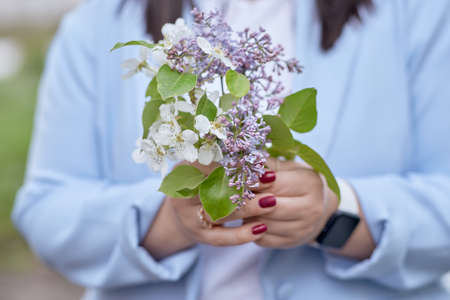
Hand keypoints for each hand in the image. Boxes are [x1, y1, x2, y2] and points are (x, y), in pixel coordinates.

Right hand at [142, 162, 267, 259]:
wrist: (185, 215)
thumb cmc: (205, 184)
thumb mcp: (209, 168)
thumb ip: (229, 162)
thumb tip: (260, 155)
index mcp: (185, 170)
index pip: (211, 163)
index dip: (235, 162)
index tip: (257, 159)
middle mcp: (183, 194)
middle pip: (215, 187)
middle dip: (244, 183)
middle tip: (271, 179)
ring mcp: (189, 218)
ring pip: (220, 213)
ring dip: (248, 208)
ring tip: (271, 202)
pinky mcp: (200, 236)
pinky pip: (222, 238)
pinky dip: (242, 234)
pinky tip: (262, 229)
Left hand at [243, 158, 338, 248]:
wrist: (319, 206)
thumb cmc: (298, 181)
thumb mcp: (287, 167)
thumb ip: (266, 165)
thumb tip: (240, 163)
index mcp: (311, 184)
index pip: (277, 184)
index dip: (255, 181)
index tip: (241, 178)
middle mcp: (312, 208)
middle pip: (270, 207)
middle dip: (249, 200)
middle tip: (236, 193)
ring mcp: (302, 229)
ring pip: (264, 224)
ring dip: (248, 215)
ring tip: (242, 204)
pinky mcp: (290, 242)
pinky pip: (262, 239)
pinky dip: (251, 230)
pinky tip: (249, 218)